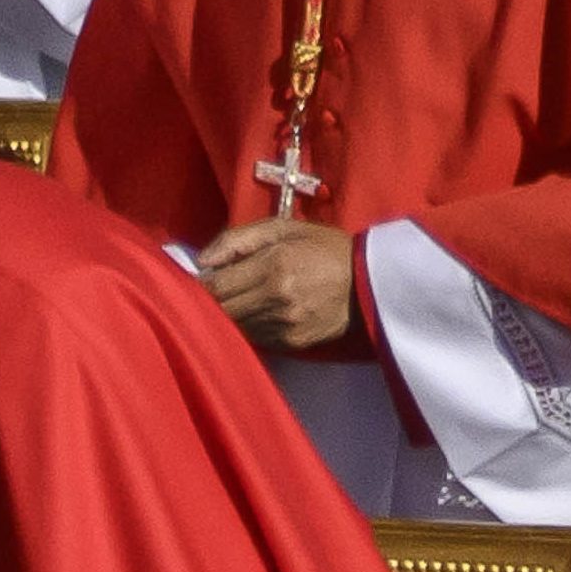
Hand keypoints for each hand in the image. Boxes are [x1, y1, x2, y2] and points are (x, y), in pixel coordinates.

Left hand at [193, 214, 354, 352]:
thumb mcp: (283, 228)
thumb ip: (237, 239)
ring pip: (235, 327)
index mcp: (273, 265)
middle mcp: (276, 299)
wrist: (370, 281)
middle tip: (221, 289)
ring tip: (244, 298)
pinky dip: (251, 326)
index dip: (201, 286)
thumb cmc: (323, 247)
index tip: (202, 280)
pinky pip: (255, 338)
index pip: (215, 287)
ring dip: (232, 314)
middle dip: (213, 301)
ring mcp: (285, 325)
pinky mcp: (292, 343)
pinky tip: (262, 312)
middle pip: (221, 311)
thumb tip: (201, 262)